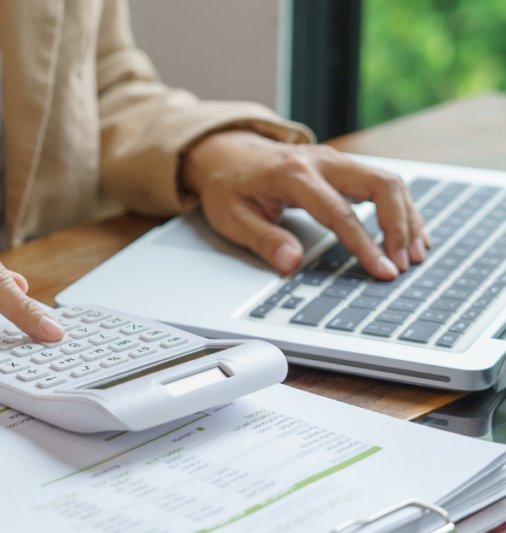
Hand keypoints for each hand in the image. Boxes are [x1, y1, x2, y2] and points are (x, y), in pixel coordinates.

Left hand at [181, 131, 428, 279]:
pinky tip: (410, 233)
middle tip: (404, 263)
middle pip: (380, 185)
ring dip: (407, 217)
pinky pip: (382, 183)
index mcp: (293, 175)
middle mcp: (322, 161)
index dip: (364, 245)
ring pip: (388, 181)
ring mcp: (335, 160)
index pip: (339, 213)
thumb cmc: (228, 186)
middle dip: (399, 226)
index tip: (382, 270)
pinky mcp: (343, 166)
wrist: (225, 152)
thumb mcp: (232, 217)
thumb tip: (291, 263)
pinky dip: (400, 208)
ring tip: (415, 254)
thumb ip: (263, 240)